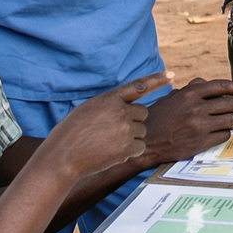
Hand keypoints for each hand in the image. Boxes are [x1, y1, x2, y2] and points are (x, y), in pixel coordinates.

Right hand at [34, 72, 169, 180]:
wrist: (62, 157)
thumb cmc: (69, 134)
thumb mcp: (87, 109)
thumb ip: (109, 105)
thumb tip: (125, 107)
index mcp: (110, 98)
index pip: (138, 86)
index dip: (156, 80)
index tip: (171, 75)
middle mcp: (120, 111)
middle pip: (142, 114)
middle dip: (133, 122)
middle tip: (113, 131)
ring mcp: (125, 129)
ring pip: (141, 131)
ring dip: (131, 138)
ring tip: (108, 143)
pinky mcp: (127, 148)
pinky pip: (139, 147)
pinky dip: (130, 152)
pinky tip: (112, 154)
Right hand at [140, 77, 232, 162]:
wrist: (145, 140)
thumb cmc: (158, 117)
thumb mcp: (173, 97)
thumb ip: (192, 89)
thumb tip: (209, 83)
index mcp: (190, 93)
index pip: (223, 86)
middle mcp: (196, 108)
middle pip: (231, 104)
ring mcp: (199, 126)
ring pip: (231, 120)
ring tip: (232, 122)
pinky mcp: (200, 142)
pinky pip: (224, 135)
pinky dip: (226, 133)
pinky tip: (221, 132)